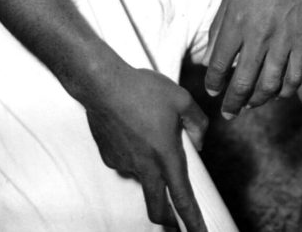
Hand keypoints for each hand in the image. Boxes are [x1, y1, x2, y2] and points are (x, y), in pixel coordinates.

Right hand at [85, 64, 208, 230]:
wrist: (102, 83)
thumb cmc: (142, 88)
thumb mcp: (180, 98)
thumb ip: (197, 122)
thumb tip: (198, 142)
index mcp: (165, 155)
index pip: (182, 199)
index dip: (193, 222)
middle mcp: (144, 166)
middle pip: (157, 208)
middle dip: (168, 221)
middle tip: (175, 222)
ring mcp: (124, 164)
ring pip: (142, 177)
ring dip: (149, 169)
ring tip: (147, 132)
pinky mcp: (109, 158)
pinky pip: (127, 162)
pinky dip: (134, 154)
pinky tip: (132, 129)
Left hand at [204, 0, 301, 119]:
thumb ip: (219, 26)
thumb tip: (211, 57)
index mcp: (236, 22)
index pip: (219, 65)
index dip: (214, 84)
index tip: (213, 91)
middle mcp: (258, 35)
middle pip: (243, 82)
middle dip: (233, 102)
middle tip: (229, 112)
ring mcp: (283, 40)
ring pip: (269, 86)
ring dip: (258, 101)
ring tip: (251, 105)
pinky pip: (295, 77)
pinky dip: (285, 91)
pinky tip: (277, 93)